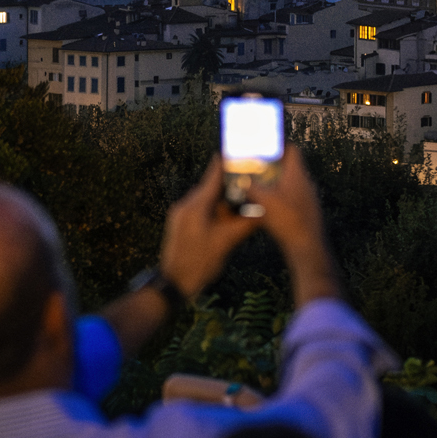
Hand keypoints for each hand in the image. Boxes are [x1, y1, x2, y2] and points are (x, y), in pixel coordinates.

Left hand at [155, 157, 257, 299]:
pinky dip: (215, 211)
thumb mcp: (226, 243)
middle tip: (251, 182)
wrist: (172, 284)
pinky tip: (228, 219)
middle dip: (231, 185)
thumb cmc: (197, 264)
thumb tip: (264, 212)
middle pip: (211, 187)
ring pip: (207, 201)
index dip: (227, 163)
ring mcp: (181, 215)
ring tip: (243, 203)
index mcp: (195, 205)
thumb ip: (245, 224)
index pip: (213, 175)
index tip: (240, 153)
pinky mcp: (181, 225)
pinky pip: (200, 211)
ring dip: (224, 202)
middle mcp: (186, 205)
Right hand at [246, 149, 339, 304]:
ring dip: (276, 183)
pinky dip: (281, 198)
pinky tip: (269, 207)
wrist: (307, 246)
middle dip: (273, 166)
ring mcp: (308, 198)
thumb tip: (240, 180)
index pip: (292, 150)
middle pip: (289, 167)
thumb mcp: (263, 200)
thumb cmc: (288, 221)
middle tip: (257, 167)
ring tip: (260, 187)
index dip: (278, 144)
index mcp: (297, 175)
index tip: (265, 145)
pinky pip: (293, 198)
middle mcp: (306, 183)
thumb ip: (251, 186)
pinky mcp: (307, 212)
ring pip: (291, 183)